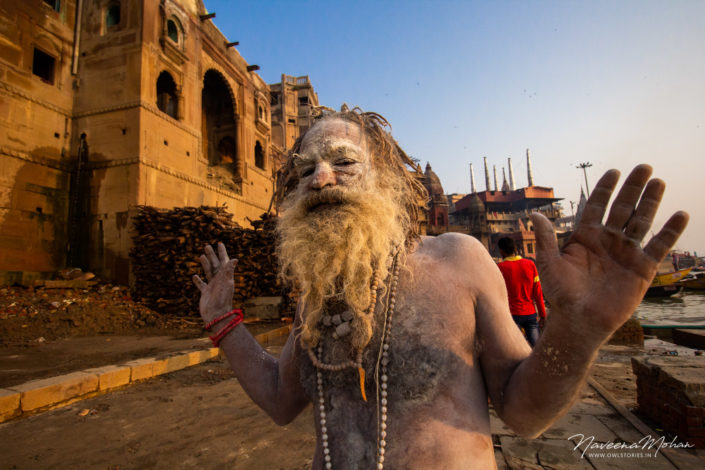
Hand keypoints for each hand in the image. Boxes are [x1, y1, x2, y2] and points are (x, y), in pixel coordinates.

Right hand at [192, 242, 237, 325]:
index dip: (222, 252)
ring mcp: (212, 286)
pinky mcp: (205, 293)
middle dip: (212, 255)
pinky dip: (198, 280)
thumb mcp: (226, 283)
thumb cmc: (222, 299)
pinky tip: (194, 276)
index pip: (224, 261)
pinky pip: (201, 285)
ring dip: (205, 264)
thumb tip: (235, 259)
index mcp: (225, 276)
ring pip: (208, 272)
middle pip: (215, 264)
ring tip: (201, 256)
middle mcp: (219, 280)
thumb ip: (228, 271)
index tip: (219, 243)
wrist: (216, 314)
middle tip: (207, 246)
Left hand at [531, 164, 687, 338]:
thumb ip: (545, 239)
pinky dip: (670, 231)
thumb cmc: (561, 294)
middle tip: (644, 168)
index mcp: (586, 236)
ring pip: (641, 221)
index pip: (597, 206)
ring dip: (650, 202)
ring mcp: (626, 252)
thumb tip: (535, 214)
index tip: (614, 171)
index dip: (605, 189)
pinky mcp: (642, 268)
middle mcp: (608, 240)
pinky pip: (659, 245)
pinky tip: (681, 214)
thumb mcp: (550, 264)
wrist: (580, 321)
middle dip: (633, 188)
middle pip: (623, 208)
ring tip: (659, 182)